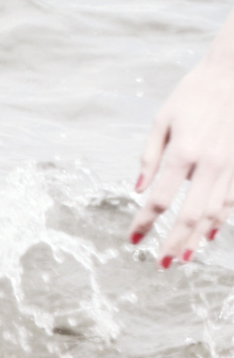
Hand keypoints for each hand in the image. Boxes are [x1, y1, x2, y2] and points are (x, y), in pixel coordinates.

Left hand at [130, 46, 233, 266]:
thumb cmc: (195, 93)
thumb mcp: (163, 120)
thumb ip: (149, 157)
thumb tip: (138, 190)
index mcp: (183, 153)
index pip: (159, 200)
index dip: (144, 223)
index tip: (133, 240)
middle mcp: (209, 163)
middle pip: (189, 215)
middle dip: (173, 242)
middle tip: (161, 264)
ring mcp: (230, 164)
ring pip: (215, 212)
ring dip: (198, 238)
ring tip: (184, 257)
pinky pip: (232, 198)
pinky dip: (221, 219)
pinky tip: (210, 234)